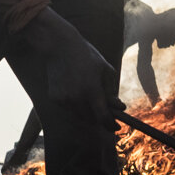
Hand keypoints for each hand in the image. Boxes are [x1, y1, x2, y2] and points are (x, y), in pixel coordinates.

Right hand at [7, 8, 116, 127]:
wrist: (60, 46)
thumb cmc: (87, 56)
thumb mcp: (105, 70)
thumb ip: (111, 91)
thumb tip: (119, 108)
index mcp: (92, 89)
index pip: (103, 117)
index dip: (111, 125)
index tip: (116, 128)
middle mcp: (76, 97)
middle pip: (91, 119)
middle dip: (99, 116)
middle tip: (102, 107)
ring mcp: (64, 99)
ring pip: (79, 116)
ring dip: (86, 111)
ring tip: (86, 93)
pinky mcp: (54, 98)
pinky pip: (68, 109)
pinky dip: (74, 105)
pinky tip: (73, 88)